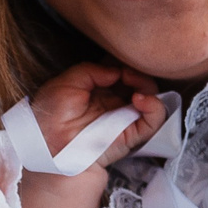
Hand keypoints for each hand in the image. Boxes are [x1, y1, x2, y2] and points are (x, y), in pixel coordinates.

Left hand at [30, 61, 164, 167]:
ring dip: (146, 84)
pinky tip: (140, 99)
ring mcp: (126, 118)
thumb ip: (91, 70)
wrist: (52, 149)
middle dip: (136, 70)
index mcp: (99, 91)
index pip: (121, 71)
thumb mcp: (65, 83)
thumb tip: (116, 70)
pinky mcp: (133, 134)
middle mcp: (115, 103)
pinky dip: (155, 106)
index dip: (122, 62)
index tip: (116, 58)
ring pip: (152, 96)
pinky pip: (155, 120)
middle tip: (126, 70)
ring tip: (132, 81)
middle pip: (138, 81)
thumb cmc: (52, 117)